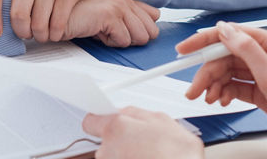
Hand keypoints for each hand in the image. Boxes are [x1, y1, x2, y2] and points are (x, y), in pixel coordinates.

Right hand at [65, 0, 160, 46]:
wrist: (55, 17)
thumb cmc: (77, 18)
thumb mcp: (106, 17)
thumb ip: (128, 17)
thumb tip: (153, 23)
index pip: (154, 16)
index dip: (141, 30)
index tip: (125, 31)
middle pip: (150, 31)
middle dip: (132, 38)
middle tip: (111, 33)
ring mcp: (118, 4)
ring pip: (140, 37)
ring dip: (120, 41)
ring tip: (102, 32)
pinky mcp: (110, 14)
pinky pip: (124, 40)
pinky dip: (110, 43)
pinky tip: (96, 32)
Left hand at [82, 107, 203, 158]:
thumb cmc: (175, 152)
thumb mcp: (161, 119)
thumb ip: (136, 113)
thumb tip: (127, 112)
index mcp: (115, 127)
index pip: (91, 121)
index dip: (100, 120)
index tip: (103, 121)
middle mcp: (107, 150)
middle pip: (105, 141)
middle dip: (119, 139)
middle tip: (140, 140)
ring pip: (113, 156)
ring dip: (125, 154)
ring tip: (147, 153)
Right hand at [179, 22, 266, 158]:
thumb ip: (248, 51)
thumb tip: (226, 30)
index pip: (234, 35)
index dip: (206, 41)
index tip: (186, 50)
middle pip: (229, 56)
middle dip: (208, 71)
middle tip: (194, 89)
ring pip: (232, 71)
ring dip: (216, 84)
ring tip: (208, 98)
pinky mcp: (266, 90)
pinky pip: (239, 85)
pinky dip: (227, 92)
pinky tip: (222, 100)